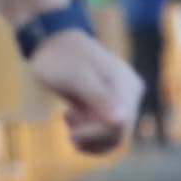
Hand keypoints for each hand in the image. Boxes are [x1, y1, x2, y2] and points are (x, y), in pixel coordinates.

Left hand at [32, 26, 143, 154]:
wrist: (51, 43)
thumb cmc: (62, 58)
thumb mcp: (77, 77)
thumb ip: (100, 98)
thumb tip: (123, 120)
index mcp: (126, 85)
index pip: (121, 124)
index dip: (97, 134)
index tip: (72, 134)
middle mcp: (129, 93)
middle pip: (118, 132)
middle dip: (91, 137)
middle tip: (68, 127)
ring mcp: (120, 99)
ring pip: (112, 136)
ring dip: (89, 137)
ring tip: (69, 120)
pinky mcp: (107, 104)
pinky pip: (104, 130)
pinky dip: (88, 134)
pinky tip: (72, 119)